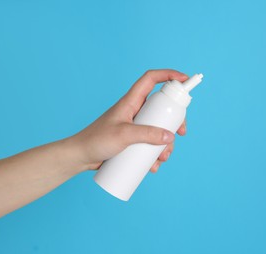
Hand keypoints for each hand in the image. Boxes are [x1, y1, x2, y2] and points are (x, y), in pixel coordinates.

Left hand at [66, 69, 188, 172]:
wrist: (81, 157)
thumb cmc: (96, 140)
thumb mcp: (124, 135)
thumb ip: (147, 134)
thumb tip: (169, 137)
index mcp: (131, 101)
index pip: (151, 79)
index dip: (168, 75)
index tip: (185, 79)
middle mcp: (135, 111)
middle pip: (161, 108)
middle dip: (174, 121)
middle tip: (180, 133)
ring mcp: (135, 126)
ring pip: (158, 129)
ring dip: (165, 143)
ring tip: (163, 158)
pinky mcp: (133, 140)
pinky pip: (150, 144)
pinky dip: (155, 154)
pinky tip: (154, 166)